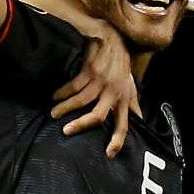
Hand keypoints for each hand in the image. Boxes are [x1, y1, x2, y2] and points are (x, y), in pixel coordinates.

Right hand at [49, 24, 138, 157]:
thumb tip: (139, 121)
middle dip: (81, 125)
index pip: (123, 124)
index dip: (117, 141)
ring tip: (54, 114)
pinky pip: (73, 86)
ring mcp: (101, 82)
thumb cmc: (121, 65)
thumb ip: (133, 104)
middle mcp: (113, 93)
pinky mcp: (90, 71)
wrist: (112, 38)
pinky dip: (63, 93)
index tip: (109, 155)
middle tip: (66, 131)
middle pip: (98, 115)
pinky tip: (55, 96)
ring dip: (66, 108)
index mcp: (124, 99)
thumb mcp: (130, 85)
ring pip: (82, 100)